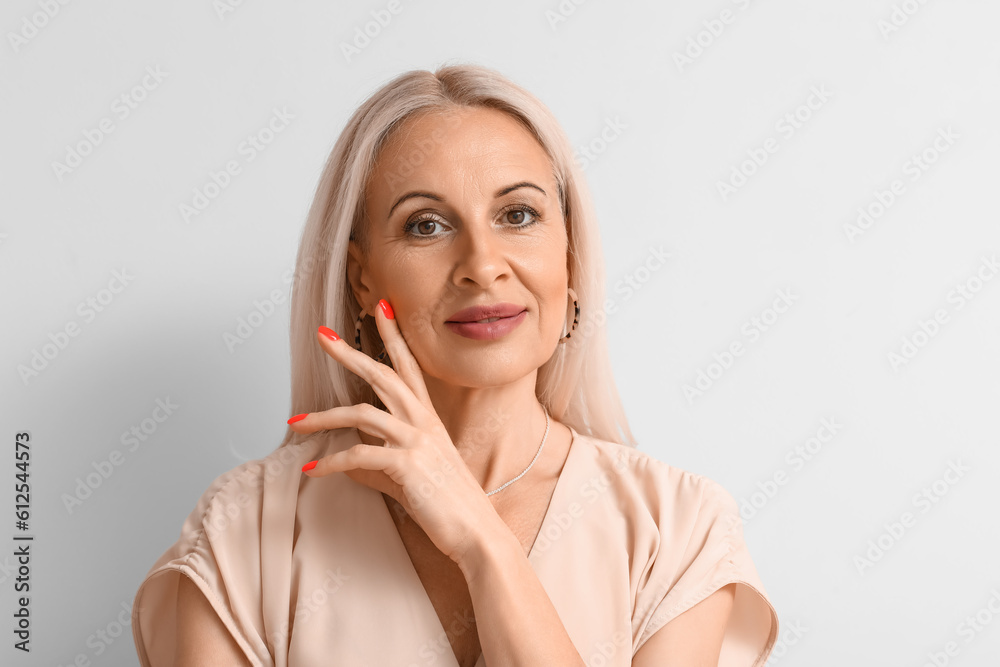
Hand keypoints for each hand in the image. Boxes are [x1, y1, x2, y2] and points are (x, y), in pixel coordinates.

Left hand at [289, 299, 501, 565]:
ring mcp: (417, 441)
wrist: (476, 532)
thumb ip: (380, 466)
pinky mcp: (408, 465)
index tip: (380, 307)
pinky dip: (330, 463)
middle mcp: (423, 422)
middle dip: (349, 353)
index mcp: (428, 419)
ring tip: (294, 422)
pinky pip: (359, 456)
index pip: (408, 366)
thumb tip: (349, 465)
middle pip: (382, 375)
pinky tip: (312, 469)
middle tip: (322, 336)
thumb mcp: (410, 478)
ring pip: (361, 413)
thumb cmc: (447, 506)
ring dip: (323, 416)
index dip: (393, 335)